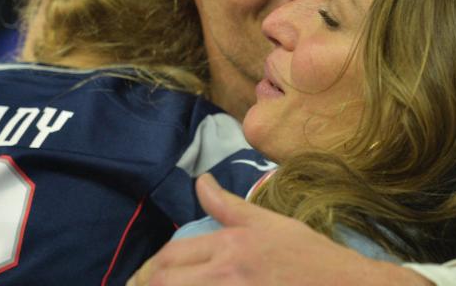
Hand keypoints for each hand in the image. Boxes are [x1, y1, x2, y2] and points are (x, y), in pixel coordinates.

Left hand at [128, 174, 431, 285]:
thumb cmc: (309, 255)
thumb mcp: (269, 223)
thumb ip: (228, 205)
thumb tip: (199, 181)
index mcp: (230, 246)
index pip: (171, 257)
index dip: (151, 269)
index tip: (149, 276)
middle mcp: (226, 275)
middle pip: (165, 281)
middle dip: (149, 284)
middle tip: (146, 285)